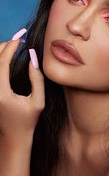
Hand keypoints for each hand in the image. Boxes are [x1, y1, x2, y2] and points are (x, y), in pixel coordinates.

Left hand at [0, 29, 44, 146]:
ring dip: (0, 53)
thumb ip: (37, 79)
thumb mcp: (38, 101)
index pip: (2, 64)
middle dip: (4, 46)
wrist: (12, 137)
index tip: (20, 38)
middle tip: (19, 40)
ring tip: (14, 46)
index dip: (11, 48)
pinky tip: (6, 57)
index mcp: (1, 93)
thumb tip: (33, 57)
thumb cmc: (27, 121)